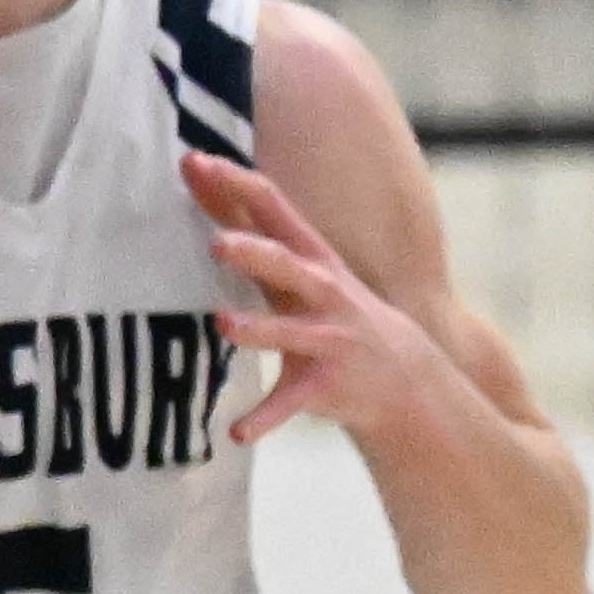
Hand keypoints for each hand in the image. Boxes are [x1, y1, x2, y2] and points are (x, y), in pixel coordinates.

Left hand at [188, 149, 460, 450]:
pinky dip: (262, 419)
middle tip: (216, 243)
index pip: (272, 208)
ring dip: (258, 329)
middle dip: (254, 253)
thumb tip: (193, 167)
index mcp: (310, 256)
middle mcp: (322, 291)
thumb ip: (243, 223)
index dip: (235, 183)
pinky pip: (288, 402)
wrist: (399, 376)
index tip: (195, 160)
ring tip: (222, 323)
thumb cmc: (328, 308)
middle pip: (286, 265)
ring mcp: (326, 337)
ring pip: (289, 331)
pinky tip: (235, 433)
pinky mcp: (323, 383)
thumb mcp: (295, 266)